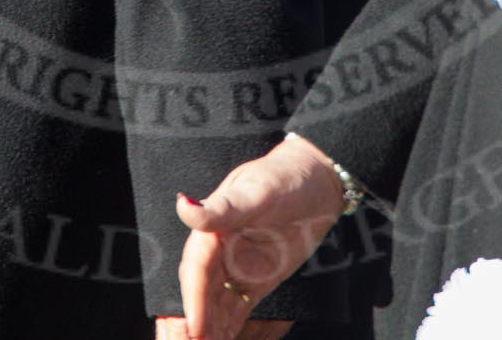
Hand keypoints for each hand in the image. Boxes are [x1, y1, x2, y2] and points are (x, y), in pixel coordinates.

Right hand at [176, 135, 345, 339]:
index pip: (197, 269)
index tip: (195, 329)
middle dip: (191, 323)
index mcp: (213, 228)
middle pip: (198, 292)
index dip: (194, 300)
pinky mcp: (253, 282)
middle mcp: (219, 251)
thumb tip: (184, 206)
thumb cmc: (286, 178)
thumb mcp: (258, 190)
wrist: (317, 182)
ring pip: (214, 306)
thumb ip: (224, 207)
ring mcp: (235, 268)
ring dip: (208, 331)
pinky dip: (226, 331)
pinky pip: (235, 311)